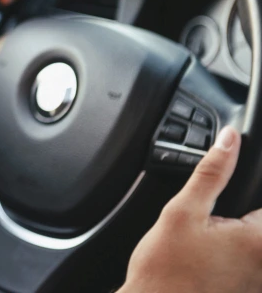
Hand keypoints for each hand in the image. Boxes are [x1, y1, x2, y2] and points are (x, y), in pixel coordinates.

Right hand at [119, 126, 261, 292]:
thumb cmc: (165, 269)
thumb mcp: (182, 211)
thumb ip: (211, 173)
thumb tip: (230, 140)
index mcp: (259, 239)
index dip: (245, 191)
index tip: (220, 208)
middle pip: (257, 222)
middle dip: (234, 216)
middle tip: (207, 226)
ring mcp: (257, 280)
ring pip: (251, 242)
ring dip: (231, 238)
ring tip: (203, 246)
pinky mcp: (247, 289)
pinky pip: (246, 263)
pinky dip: (229, 257)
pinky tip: (205, 262)